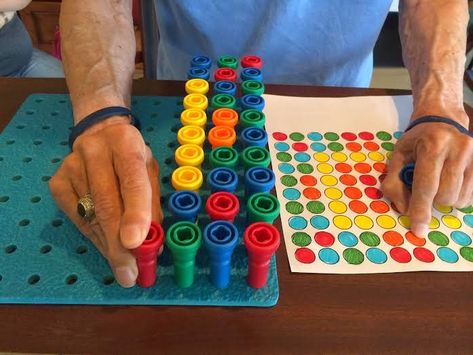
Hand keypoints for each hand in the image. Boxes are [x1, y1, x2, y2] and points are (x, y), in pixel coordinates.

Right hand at [49, 117, 162, 286]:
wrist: (99, 133)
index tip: (136, 243)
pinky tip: (107, 246)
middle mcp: (95, 151)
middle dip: (119, 245)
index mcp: (126, 143)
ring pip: (90, 217)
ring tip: (123, 265)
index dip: (135, 213)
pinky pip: (76, 220)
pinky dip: (94, 238)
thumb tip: (153, 245)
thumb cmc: (132, 156)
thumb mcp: (150, 171)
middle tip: (130, 273)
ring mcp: (71, 166)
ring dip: (108, 246)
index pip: (132, 180)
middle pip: (106, 204)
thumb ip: (152, 205)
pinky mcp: (57, 182)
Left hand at [382, 120, 472, 236]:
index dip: (420, 210)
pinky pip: (472, 196)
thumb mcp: (397, 156)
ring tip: (438, 184)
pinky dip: (458, 197)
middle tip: (425, 190)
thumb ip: (394, 183)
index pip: (427, 186)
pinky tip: (450, 183)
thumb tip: (404, 209)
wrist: (442, 118)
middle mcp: (458, 148)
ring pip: (460, 199)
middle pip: (445, 195)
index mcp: (433, 145)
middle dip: (432, 201)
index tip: (418, 230)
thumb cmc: (416, 140)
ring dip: (445, 200)